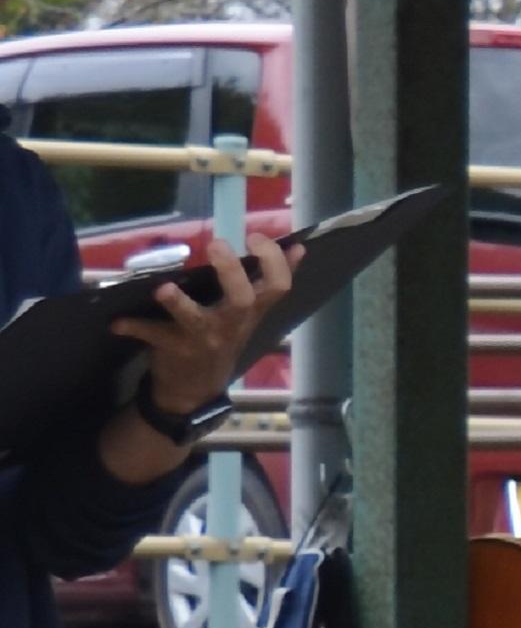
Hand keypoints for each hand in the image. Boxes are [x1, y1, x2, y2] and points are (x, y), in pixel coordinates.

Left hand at [96, 231, 291, 480]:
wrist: (195, 390)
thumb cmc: (222, 339)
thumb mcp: (250, 316)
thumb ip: (267, 283)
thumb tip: (297, 248)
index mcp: (251, 313)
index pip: (277, 287)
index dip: (273, 262)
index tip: (256, 236)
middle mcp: (231, 324)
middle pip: (242, 298)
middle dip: (230, 272)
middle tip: (217, 244)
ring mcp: (202, 338)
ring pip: (195, 319)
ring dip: (178, 304)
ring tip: (163, 288)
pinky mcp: (173, 348)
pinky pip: (150, 334)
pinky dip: (132, 326)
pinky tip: (116, 322)